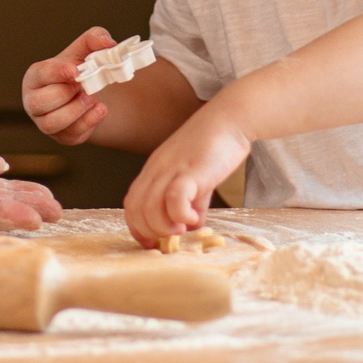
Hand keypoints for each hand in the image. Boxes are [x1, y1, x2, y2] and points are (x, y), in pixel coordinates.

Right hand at [22, 26, 115, 145]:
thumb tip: (108, 44)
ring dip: (75, 110)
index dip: (56, 73)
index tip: (74, 70)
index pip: (40, 75)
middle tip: (84, 85)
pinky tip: (99, 110)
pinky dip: (87, 122)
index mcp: (35, 76)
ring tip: (91, 98)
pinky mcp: (61, 136)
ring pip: (51, 122)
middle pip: (41, 102)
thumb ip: (95, 38)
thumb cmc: (79, 69)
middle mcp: (33, 100)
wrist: (89, 93)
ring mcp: (44, 121)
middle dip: (65, 93)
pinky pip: (70, 135)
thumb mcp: (85, 49)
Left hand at [123, 104, 250, 247]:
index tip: (154, 243)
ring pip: (149, 207)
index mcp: (154, 171)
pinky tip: (192, 218)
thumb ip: (191, 201)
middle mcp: (157, 170)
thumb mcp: (196, 178)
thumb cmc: (214, 148)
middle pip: (136, 209)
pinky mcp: (190, 169)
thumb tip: (191, 225)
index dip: (139, 229)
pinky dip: (180, 215)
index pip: (132, 205)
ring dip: (162, 227)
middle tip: (171, 237)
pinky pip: (174, 197)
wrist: (230, 119)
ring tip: (181, 228)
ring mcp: (171, 169)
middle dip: (150, 232)